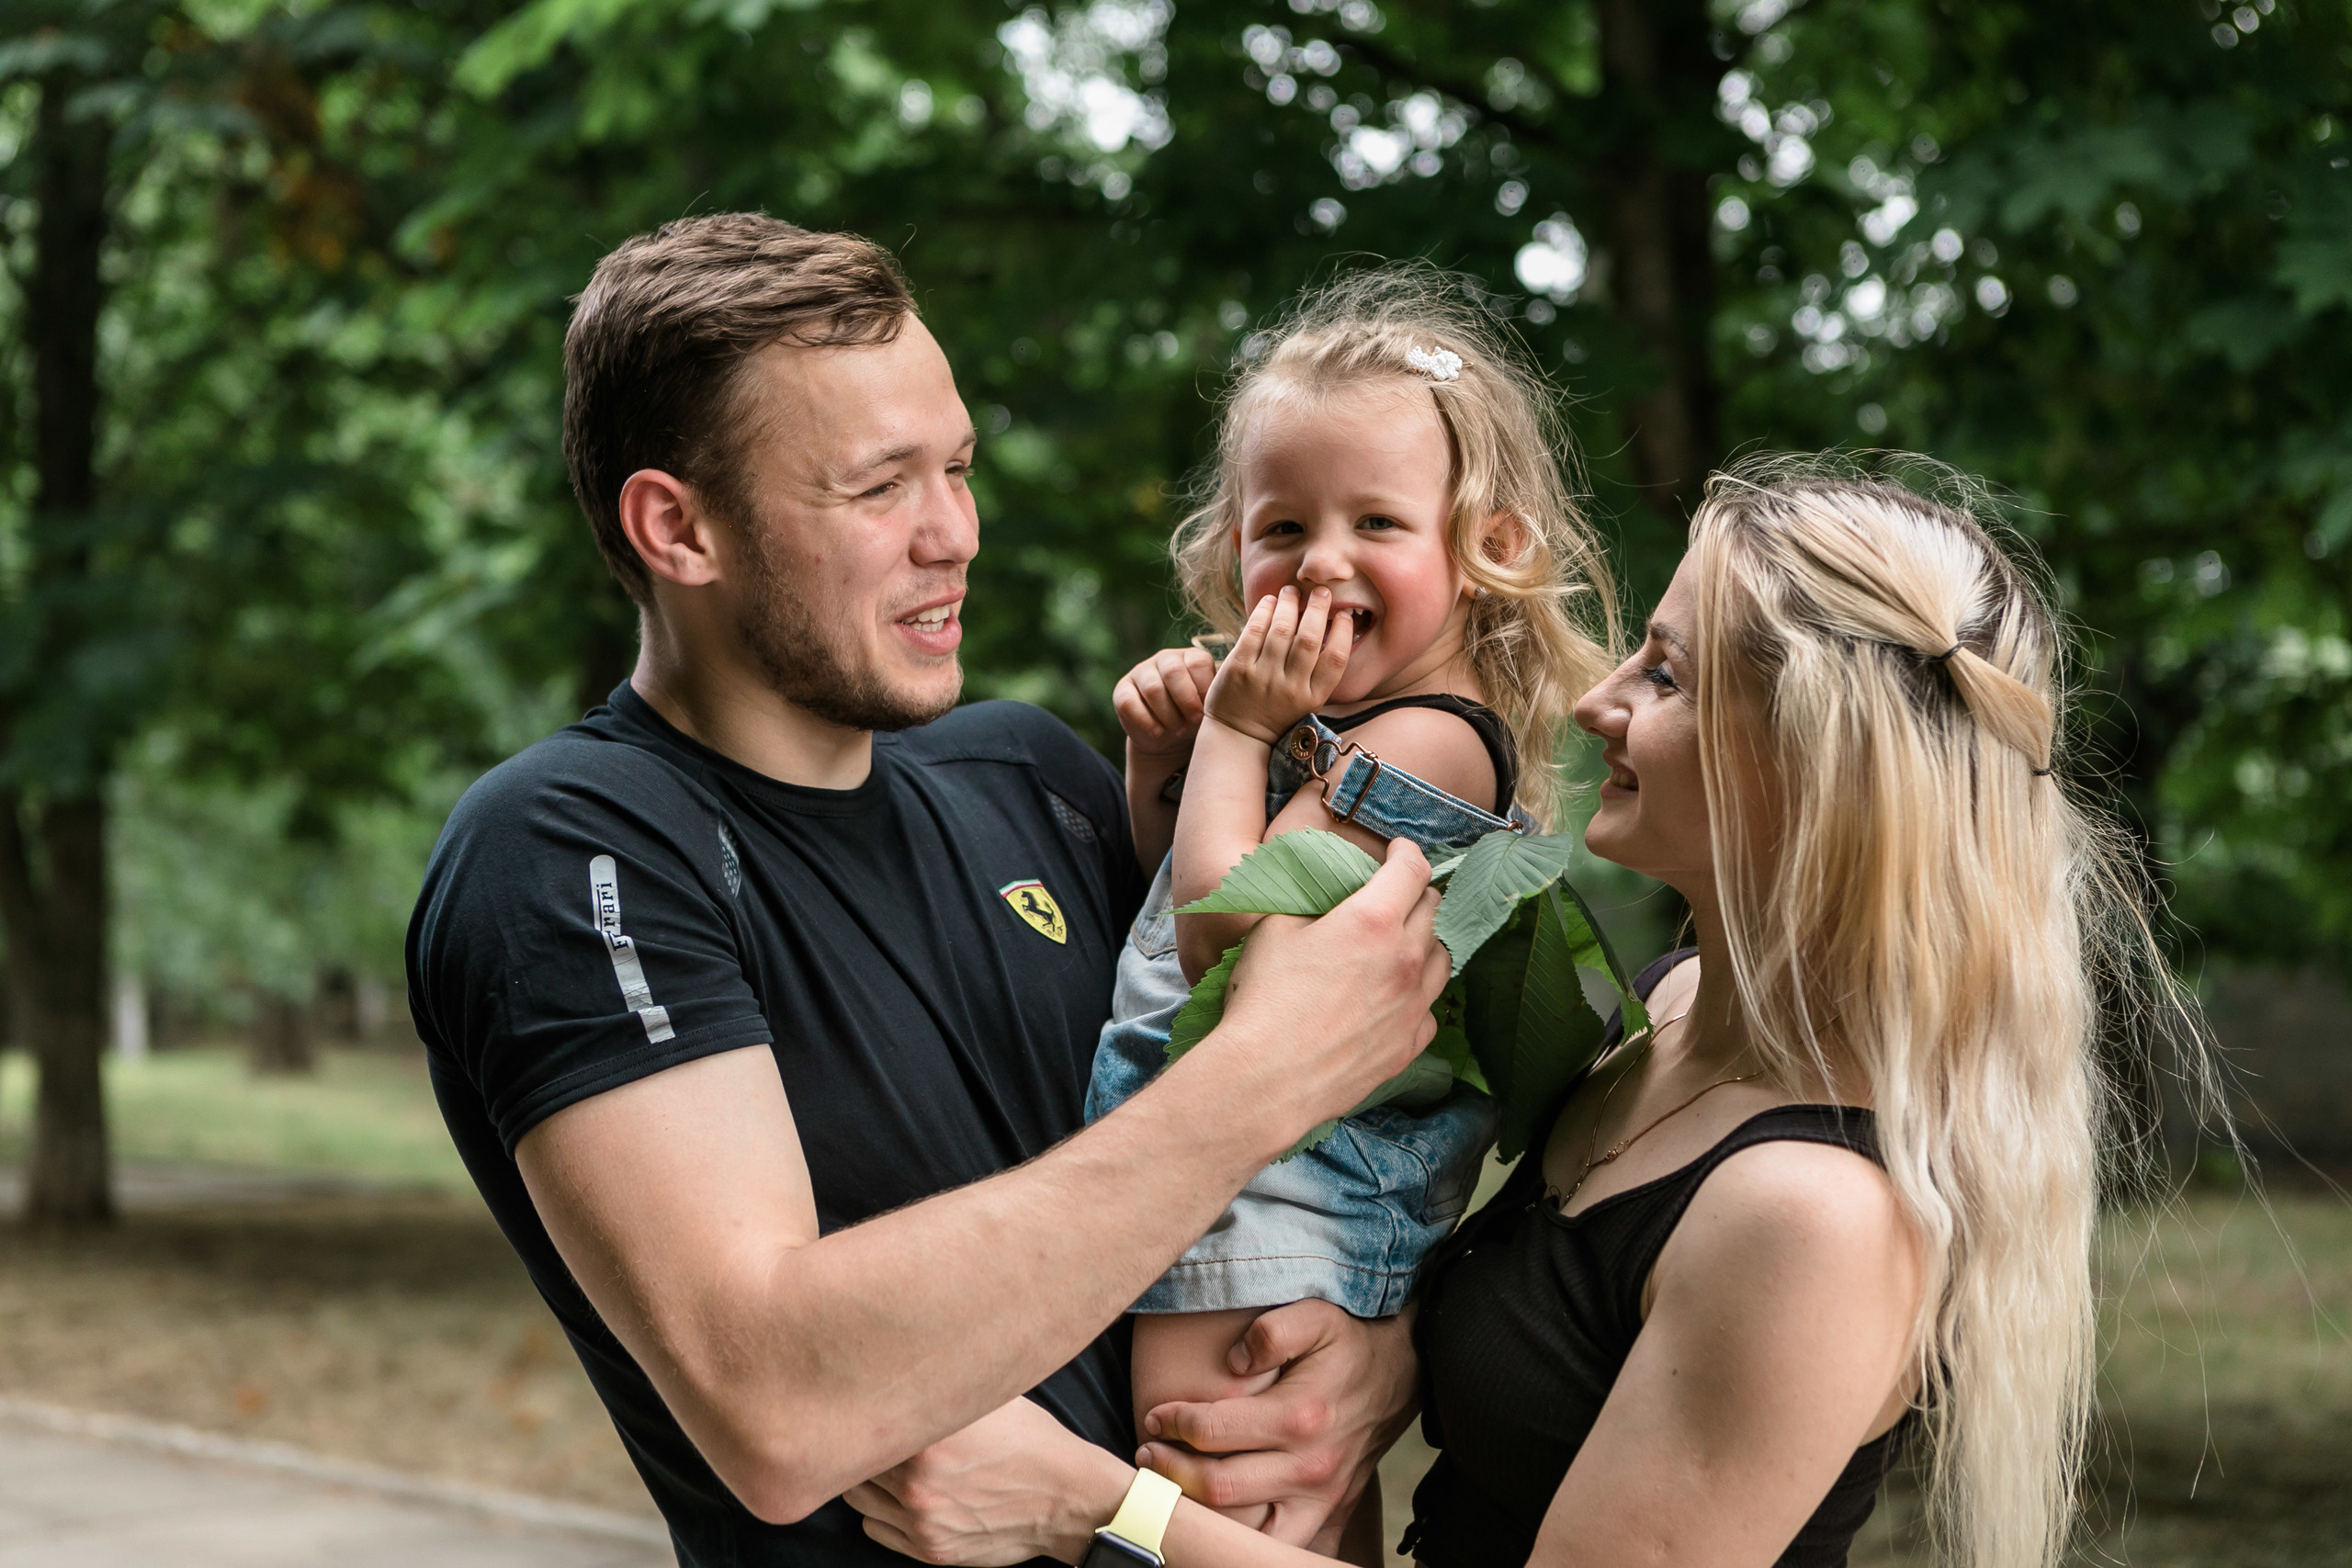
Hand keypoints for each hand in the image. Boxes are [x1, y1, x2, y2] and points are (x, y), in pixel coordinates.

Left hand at [847, 1397, 1133, 1566]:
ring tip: (891, 1465)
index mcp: (930, 1439)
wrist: (1067, 1499)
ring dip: (869, 1480)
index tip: (870, 1402)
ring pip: (858, 1498)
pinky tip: (903, 1496)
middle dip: (867, 1444)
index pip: (864, 1422)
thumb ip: (944, 1384)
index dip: (865, 1410)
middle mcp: (919, 1483)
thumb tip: (907, 1358)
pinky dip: (881, 1513)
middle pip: (857, 1461)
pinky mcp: (930, 1549)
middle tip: (881, 1432)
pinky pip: (873, 1529)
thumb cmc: (1032, 1443)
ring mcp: (923, 1521)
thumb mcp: (991, 1398)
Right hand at [1115, 647, 1217, 759]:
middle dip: (1186, 701)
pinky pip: (1129, 702)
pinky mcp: (1122, 690)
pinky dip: (1146, 720)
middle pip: (1173, 671)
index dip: (1204, 688)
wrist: (1170, 739)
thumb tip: (1238, 689)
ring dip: (1168, 714)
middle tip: (1194, 721)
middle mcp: (1165, 659)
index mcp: (1191, 657)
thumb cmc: (1197, 718)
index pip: (1198, 662)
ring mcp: (1141, 672)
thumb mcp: (1212, 705)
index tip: (1209, 710)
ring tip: (1178, 730)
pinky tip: (1158, 732)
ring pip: (1152, 688)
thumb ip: (1222, 694)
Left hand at [1136, 1301, 1419, 1547]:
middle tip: (1147, 1454)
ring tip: (1170, 1485)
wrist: (1398, 1372)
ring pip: (1243, 1525)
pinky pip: (1277, 1544)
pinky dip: (1242, 1538)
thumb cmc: (1346, 1344)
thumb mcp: (1315, 1315)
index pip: (1213, 1431)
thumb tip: (1233, 1360)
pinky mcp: (1327, 1514)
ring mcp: (1320, 1497)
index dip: (1173, 1424)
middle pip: (1218, 1486)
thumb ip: (1272, 1331)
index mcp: (1300, 1415)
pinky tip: (1215, 1517)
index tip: (1155, 1415)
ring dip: (1197, 1509)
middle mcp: (1310, 1466)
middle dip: (1171, 1471)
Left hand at [1203, 585, 1352, 745]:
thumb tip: (1331, 627)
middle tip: (1322, 592)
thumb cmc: (1277, 712)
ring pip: (1283, 630)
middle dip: (1319, 609)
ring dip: (1290, 604)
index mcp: (1313, 697)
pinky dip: (1264, 611)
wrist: (1239, 735)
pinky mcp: (1239, 669)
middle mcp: (1291, 688)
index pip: (1336, 659)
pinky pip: (1254, 631)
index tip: (1344, 614)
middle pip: (1311, 639)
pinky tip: (1271, 601)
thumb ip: (1319, 672)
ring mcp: (1264, 678)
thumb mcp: (1306, 701)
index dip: (1343, 632)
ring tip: (1293, 591)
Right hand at [1212, 838, 1447, 1128]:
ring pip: (1443, 957)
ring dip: (1426, 940)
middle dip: (1417, 892)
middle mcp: (1405, 959)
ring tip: (1404, 940)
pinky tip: (1397, 994)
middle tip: (1397, 893)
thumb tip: (1325, 899)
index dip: (1407, 852)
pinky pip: (1430, 1007)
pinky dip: (1420, 992)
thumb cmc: (1263, 1002)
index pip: (1413, 869)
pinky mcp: (1410, 1044)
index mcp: (1373, 920)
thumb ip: (1309, 904)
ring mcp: (1414, 1005)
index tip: (1398, 851)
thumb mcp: (1274, 929)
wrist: (1267, 1080)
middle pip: (1434, 909)